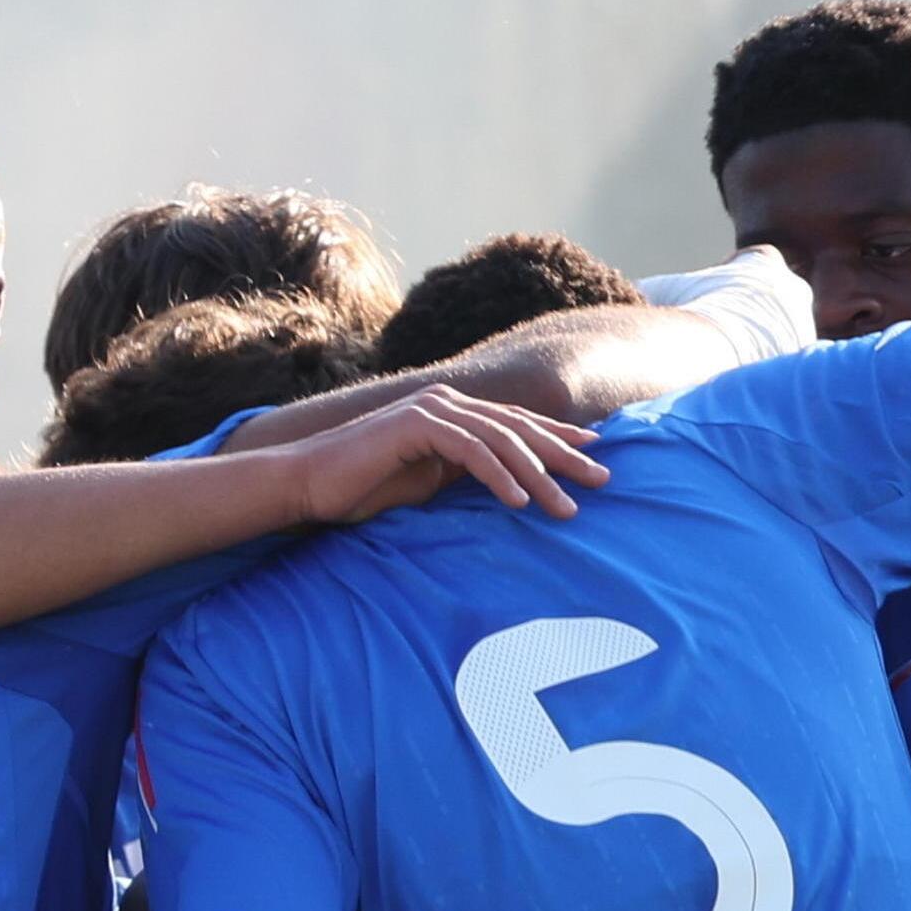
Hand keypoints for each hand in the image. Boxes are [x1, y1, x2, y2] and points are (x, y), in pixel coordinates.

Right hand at [286, 385, 604, 524]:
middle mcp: (446, 402)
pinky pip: (470, 451)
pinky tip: (520, 502)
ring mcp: (431, 410)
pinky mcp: (415, 426)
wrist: (308, 484)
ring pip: (502, 440)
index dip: (559, 438)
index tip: (595, 457)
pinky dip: (498, 476)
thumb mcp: (426, 482)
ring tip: (564, 508)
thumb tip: (505, 482)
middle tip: (602, 481)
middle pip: (520, 428)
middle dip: (565, 456)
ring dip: (539, 476)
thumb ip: (462, 473)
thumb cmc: (362, 488)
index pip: (516, 424)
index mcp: (451, 412)